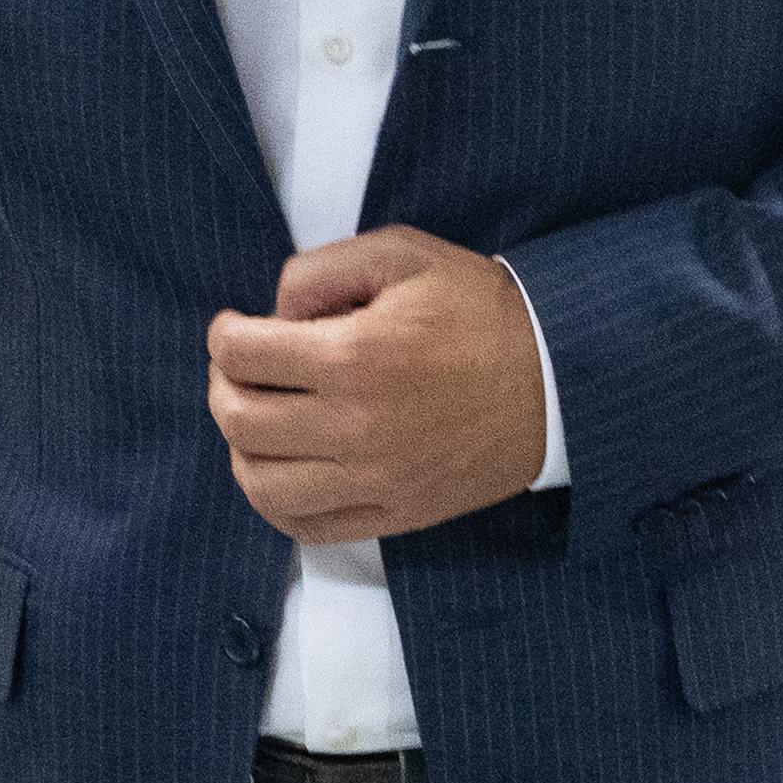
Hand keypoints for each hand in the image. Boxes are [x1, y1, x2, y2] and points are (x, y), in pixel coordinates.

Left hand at [205, 226, 547, 543]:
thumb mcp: (402, 254)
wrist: (558, 377)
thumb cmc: (478, 310)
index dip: (224, 334)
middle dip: (223, 386)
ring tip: (258, 419)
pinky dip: (277, 502)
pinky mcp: (396, 515)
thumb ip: (320, 270)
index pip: (242, 354)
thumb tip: (273, 314)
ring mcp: (376, 480)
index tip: (234, 329)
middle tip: (239, 370)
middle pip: (239, 420)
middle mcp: (357, 427)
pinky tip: (285, 468)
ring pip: (260, 485)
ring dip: (242, 448)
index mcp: (356, 357)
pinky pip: (307, 528)